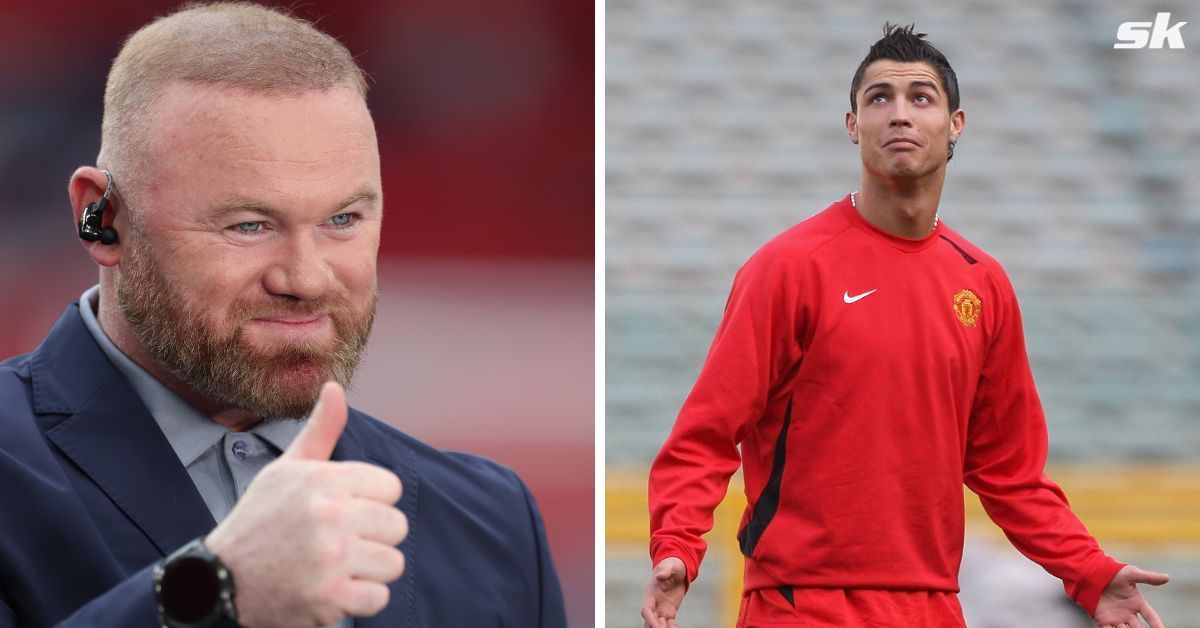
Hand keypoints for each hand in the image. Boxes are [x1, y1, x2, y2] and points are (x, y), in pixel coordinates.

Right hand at [205, 381, 408, 626]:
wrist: (218, 581)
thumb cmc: (259, 522)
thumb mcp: (286, 470)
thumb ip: (320, 431)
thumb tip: (335, 388)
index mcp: (324, 480)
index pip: (391, 487)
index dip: (371, 502)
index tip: (346, 512)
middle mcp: (330, 515)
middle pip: (396, 526)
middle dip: (374, 537)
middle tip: (341, 543)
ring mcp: (331, 558)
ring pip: (392, 563)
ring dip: (369, 570)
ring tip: (337, 566)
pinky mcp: (330, 597)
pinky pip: (378, 598)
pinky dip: (360, 599)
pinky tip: (333, 589)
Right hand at [641, 556, 687, 627]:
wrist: (677, 569)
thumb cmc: (671, 565)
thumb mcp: (669, 566)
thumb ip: (665, 571)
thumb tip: (659, 576)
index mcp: (650, 593)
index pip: (646, 610)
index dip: (650, 619)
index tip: (658, 626)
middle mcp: (654, 603)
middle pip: (649, 620)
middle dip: (654, 627)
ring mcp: (661, 608)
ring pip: (658, 624)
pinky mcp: (670, 611)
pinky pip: (669, 623)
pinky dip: (671, 627)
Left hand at [1093, 565, 1168, 627]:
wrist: (1091, 574)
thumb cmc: (1113, 572)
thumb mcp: (1131, 574)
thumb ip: (1148, 577)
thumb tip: (1167, 577)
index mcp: (1137, 603)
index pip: (1151, 617)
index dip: (1157, 625)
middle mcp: (1128, 613)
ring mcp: (1116, 618)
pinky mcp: (1103, 620)